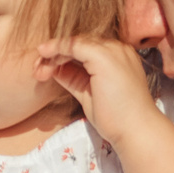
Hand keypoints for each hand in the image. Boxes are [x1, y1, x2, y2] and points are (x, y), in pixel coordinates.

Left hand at [37, 36, 164, 153]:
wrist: (135, 130)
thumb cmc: (117, 118)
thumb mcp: (89, 94)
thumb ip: (74, 78)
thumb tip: (54, 69)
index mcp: (117, 58)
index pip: (85, 49)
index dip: (63, 56)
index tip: (45, 71)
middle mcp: (117, 49)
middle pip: (79, 43)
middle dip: (55, 54)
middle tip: (38, 70)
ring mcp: (112, 50)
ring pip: (75, 42)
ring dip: (53, 53)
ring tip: (39, 69)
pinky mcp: (103, 56)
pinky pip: (74, 45)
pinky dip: (57, 49)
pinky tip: (44, 56)